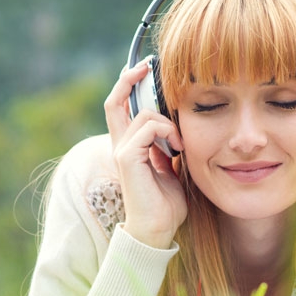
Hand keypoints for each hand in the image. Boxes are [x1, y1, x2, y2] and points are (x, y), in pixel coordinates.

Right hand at [104, 58, 186, 248]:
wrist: (157, 229)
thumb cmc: (167, 203)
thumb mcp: (172, 167)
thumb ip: (169, 146)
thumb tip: (179, 128)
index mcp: (129, 147)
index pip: (121, 108)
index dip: (128, 85)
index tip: (145, 69)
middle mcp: (121, 145)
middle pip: (115, 101)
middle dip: (129, 79)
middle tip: (147, 65)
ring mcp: (121, 151)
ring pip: (143, 115)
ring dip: (167, 123)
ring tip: (180, 144)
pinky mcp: (127, 158)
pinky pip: (147, 128)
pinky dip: (165, 132)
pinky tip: (176, 149)